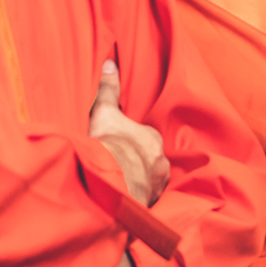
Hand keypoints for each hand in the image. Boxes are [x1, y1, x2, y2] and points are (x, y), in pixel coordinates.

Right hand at [89, 60, 169, 206]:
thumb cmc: (107, 144)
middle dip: (137, 163)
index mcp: (152, 139)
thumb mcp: (104, 112)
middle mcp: (161, 161)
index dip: (132, 141)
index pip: (146, 138)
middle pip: (150, 160)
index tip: (121, 146)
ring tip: (120, 185)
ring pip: (149, 180)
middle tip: (120, 167)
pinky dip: (136, 198)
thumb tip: (109, 65)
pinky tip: (123, 200)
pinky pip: (145, 198)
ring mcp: (158, 183)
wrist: (108, 179)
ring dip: (138, 182)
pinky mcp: (151, 201)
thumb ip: (107, 90)